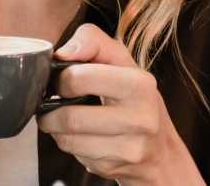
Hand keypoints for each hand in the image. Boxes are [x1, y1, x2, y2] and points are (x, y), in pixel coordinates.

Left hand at [38, 24, 203, 185]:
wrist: (159, 149)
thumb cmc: (133, 97)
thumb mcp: (121, 61)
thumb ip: (93, 41)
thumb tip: (64, 52)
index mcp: (140, 85)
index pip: (79, 78)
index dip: (61, 79)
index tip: (62, 81)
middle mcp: (140, 119)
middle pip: (69, 116)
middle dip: (50, 109)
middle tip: (51, 102)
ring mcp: (128, 148)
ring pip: (66, 138)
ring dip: (54, 127)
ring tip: (60, 118)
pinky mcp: (113, 168)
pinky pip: (73, 154)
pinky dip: (67, 142)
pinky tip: (78, 135)